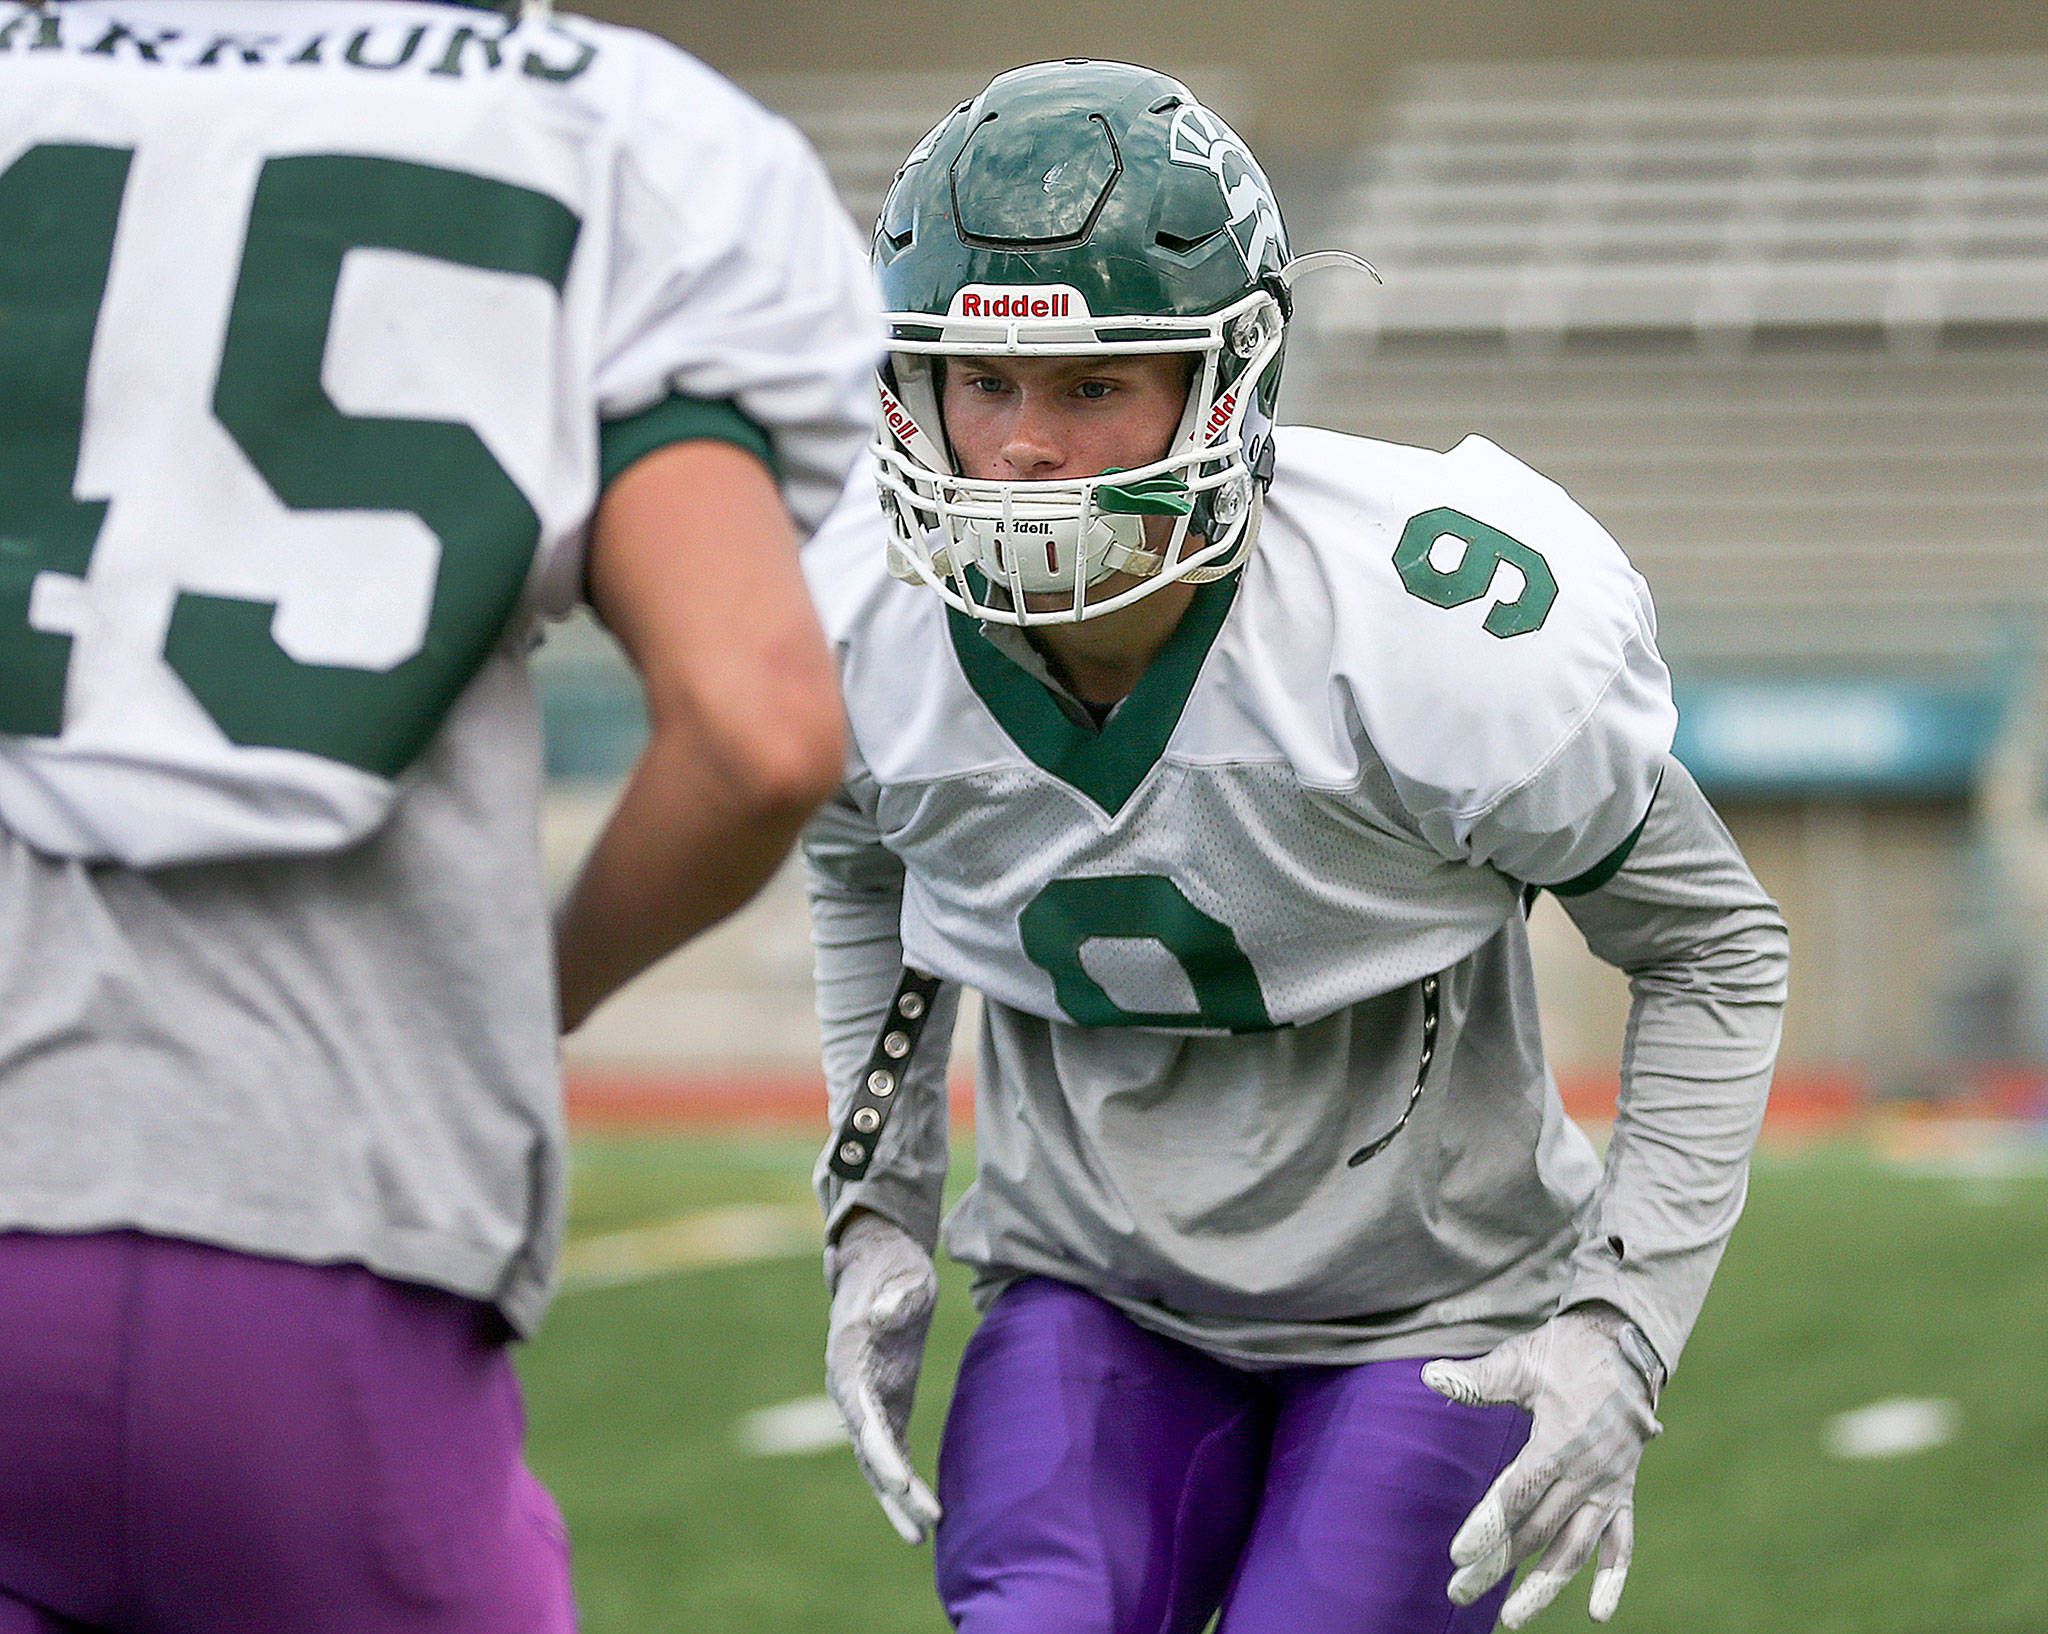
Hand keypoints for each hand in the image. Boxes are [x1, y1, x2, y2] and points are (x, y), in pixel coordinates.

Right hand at [824, 1210, 942, 1542]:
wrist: (882, 1262)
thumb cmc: (892, 1269)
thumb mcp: (898, 1278)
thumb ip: (893, 1300)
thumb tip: (883, 1317)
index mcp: (848, 1361)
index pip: (861, 1416)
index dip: (878, 1451)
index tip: (900, 1483)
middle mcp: (850, 1389)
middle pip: (868, 1451)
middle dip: (893, 1491)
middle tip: (922, 1525)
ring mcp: (866, 1400)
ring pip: (876, 1462)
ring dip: (898, 1500)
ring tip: (924, 1537)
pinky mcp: (885, 1404)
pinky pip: (892, 1452)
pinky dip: (905, 1483)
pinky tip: (927, 1511)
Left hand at [1422, 1304, 1663, 1627]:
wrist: (1627, 1346)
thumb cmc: (1565, 1352)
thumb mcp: (1523, 1360)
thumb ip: (1479, 1379)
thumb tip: (1430, 1375)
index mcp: (1559, 1441)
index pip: (1518, 1495)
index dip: (1487, 1525)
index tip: (1458, 1554)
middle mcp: (1587, 1472)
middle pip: (1538, 1530)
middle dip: (1497, 1563)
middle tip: (1459, 1591)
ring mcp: (1608, 1486)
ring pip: (1577, 1549)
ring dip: (1545, 1586)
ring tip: (1512, 1617)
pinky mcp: (1623, 1493)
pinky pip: (1623, 1544)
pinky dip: (1613, 1579)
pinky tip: (1596, 1614)